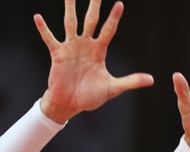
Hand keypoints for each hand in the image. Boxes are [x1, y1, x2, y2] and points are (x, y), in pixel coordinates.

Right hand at [35, 0, 153, 122]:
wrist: (70, 104)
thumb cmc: (91, 96)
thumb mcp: (113, 88)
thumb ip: (130, 82)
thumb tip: (151, 80)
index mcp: (99, 51)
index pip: (108, 30)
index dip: (114, 18)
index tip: (120, 4)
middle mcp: (85, 45)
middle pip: (91, 20)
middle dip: (94, 5)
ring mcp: (71, 47)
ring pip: (70, 22)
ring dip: (70, 8)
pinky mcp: (57, 54)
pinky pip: (50, 39)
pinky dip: (44, 29)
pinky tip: (38, 17)